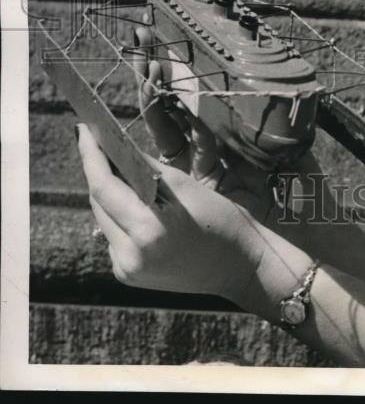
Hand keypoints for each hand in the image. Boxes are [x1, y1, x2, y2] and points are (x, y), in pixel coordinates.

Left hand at [75, 56, 280, 310]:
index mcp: (147, 230)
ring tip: (114, 164)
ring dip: (108, 191)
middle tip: (98, 141)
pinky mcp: (128, 274)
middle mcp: (129, 255)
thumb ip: (147, 169)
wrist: (240, 267)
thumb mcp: (186, 186)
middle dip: (98, 169)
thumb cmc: (223, 221)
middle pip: (99, 202)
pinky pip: (113, 234)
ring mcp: (126, 268)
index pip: (104, 186)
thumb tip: (116, 148)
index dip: (91, 155)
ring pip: (103, 217)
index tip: (84, 129)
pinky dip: (118, 212)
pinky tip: (130, 198)